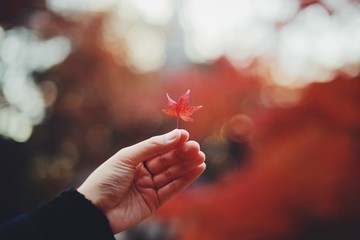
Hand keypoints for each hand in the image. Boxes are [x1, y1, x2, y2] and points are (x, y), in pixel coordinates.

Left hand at [77, 129, 205, 233]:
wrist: (94, 211)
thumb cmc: (105, 180)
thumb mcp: (127, 157)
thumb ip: (152, 147)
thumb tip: (175, 135)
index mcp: (134, 159)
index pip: (158, 149)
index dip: (172, 142)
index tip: (186, 136)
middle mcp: (143, 172)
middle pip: (167, 161)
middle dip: (182, 154)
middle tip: (196, 148)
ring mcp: (149, 187)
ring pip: (172, 174)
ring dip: (187, 165)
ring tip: (201, 157)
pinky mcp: (154, 202)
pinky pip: (173, 188)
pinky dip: (186, 179)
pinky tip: (197, 170)